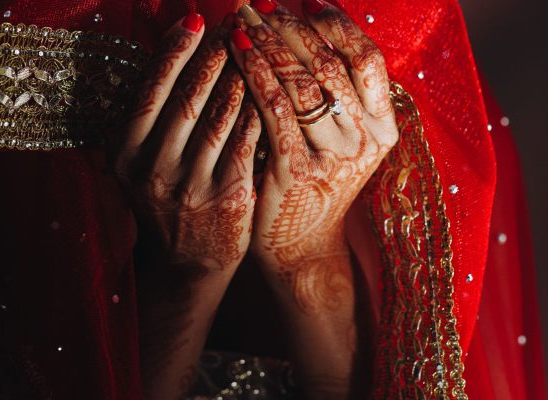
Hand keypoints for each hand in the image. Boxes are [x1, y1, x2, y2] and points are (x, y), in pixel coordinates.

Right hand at [114, 14, 260, 399]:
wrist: (185, 262)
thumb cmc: (167, 203)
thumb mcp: (140, 166)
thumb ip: (147, 121)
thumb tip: (169, 58)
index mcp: (124, 153)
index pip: (151, 90)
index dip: (175, 51)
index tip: (195, 20)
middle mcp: (152, 168)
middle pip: (188, 97)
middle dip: (214, 56)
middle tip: (234, 26)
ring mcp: (191, 185)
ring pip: (220, 115)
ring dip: (240, 76)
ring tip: (254, 50)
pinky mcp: (228, 197)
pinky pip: (247, 141)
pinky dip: (258, 111)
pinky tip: (268, 89)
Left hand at [231, 0, 397, 312]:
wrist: (301, 246)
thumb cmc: (315, 187)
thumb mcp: (341, 143)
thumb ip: (338, 99)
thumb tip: (310, 34)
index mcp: (383, 128)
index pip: (366, 59)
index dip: (336, 24)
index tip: (305, 1)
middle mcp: (366, 140)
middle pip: (331, 64)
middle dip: (291, 26)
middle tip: (260, 1)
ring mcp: (333, 157)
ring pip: (302, 82)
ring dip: (268, 42)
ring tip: (242, 17)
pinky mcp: (296, 170)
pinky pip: (275, 109)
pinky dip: (255, 73)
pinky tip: (237, 50)